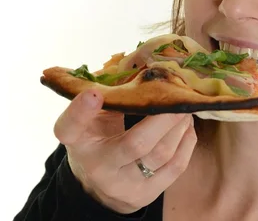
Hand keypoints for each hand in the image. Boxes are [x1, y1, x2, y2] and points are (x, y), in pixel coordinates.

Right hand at [54, 89, 196, 213]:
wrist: (99, 185)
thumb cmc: (98, 137)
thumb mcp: (92, 118)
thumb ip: (109, 95)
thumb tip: (144, 63)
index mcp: (78, 141)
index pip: (70, 128)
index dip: (80, 111)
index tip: (93, 93)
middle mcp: (98, 167)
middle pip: (135, 143)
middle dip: (164, 116)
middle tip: (177, 94)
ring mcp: (124, 185)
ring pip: (161, 154)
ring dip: (179, 125)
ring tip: (185, 107)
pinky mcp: (146, 195)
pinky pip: (176, 167)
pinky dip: (186, 141)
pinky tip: (186, 126)